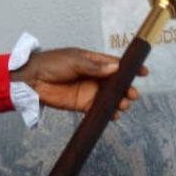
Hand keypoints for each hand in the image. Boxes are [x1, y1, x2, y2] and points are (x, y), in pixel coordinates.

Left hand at [10, 48, 147, 119]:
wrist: (32, 80)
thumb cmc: (52, 63)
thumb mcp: (74, 60)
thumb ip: (94, 66)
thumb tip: (115, 68)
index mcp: (93, 61)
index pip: (116, 64)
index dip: (130, 69)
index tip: (143, 72)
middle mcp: (94, 76)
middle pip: (116, 83)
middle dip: (127, 89)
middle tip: (132, 95)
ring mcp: (90, 91)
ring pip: (110, 97)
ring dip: (119, 101)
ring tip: (122, 105)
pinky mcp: (83, 104)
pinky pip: (99, 109)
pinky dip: (108, 113)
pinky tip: (113, 115)